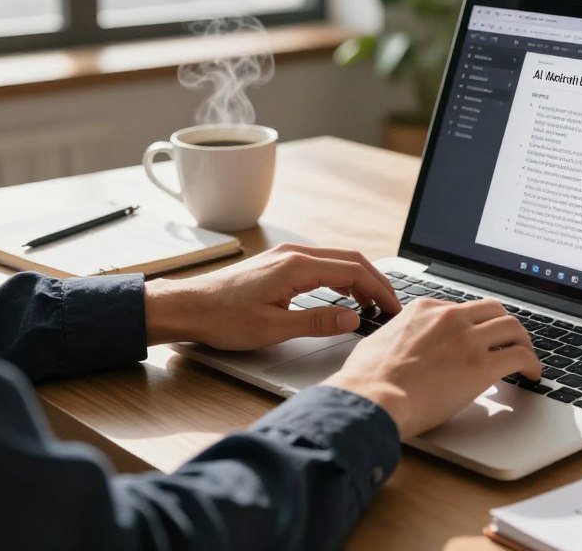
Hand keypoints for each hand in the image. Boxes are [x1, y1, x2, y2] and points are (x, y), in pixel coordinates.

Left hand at [143, 244, 399, 349]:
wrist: (187, 306)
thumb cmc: (223, 318)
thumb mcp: (273, 328)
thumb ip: (317, 322)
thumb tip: (353, 318)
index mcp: (297, 266)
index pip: (353, 271)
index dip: (379, 290)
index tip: (394, 309)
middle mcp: (294, 253)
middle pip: (350, 259)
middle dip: (375, 281)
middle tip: (391, 306)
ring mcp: (286, 255)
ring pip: (336, 259)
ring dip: (359, 278)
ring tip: (372, 304)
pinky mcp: (279, 263)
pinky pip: (321, 263)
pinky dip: (341, 276)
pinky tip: (343, 295)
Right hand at [323, 298, 540, 438]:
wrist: (373, 397)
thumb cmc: (368, 379)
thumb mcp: (379, 341)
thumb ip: (397, 336)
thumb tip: (397, 344)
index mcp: (424, 309)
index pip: (462, 309)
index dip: (475, 325)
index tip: (479, 337)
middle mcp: (449, 317)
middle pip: (493, 310)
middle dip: (505, 326)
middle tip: (510, 342)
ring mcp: (467, 339)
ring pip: (513, 327)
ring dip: (523, 342)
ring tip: (526, 358)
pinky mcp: (482, 366)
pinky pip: (520, 356)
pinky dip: (532, 364)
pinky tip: (532, 375)